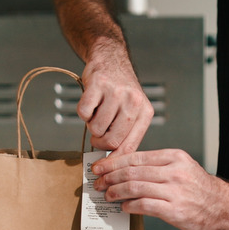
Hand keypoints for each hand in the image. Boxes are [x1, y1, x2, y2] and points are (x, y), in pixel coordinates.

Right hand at [79, 41, 153, 155]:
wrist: (111, 59)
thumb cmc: (120, 90)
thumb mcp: (133, 112)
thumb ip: (127, 135)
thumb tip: (114, 163)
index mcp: (145, 113)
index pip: (130, 146)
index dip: (115, 161)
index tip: (104, 169)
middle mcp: (134, 102)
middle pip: (111, 140)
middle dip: (100, 142)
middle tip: (98, 133)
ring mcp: (116, 93)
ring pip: (96, 128)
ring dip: (92, 125)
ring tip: (98, 112)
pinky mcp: (98, 85)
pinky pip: (84, 113)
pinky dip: (83, 112)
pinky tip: (92, 102)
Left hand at [92, 149, 228, 229]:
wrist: (224, 206)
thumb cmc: (200, 189)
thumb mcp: (182, 167)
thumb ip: (157, 166)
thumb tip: (126, 169)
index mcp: (173, 157)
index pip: (135, 157)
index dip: (113, 163)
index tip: (99, 167)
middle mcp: (174, 172)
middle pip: (131, 171)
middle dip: (110, 177)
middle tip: (98, 182)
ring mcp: (174, 191)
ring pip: (134, 187)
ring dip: (115, 192)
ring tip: (107, 195)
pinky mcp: (174, 210)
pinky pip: (144, 205)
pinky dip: (129, 206)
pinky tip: (123, 207)